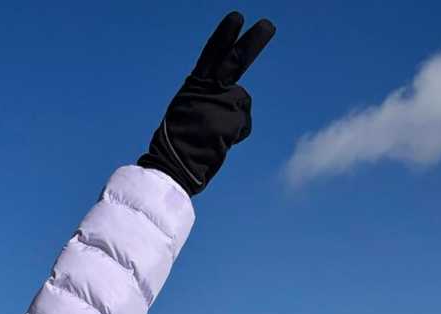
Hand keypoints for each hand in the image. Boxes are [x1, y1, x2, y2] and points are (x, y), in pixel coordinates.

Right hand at [139, 13, 275, 196]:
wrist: (172, 168)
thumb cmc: (178, 147)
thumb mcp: (189, 114)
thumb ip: (208, 101)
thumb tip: (233, 103)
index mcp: (193, 86)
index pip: (211, 55)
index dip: (224, 37)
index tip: (237, 18)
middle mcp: (206, 90)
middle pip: (235, 62)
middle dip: (253, 42)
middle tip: (268, 26)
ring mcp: (219, 104)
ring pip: (242, 103)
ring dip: (235, 121)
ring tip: (213, 137)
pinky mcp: (230, 120)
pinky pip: (243, 125)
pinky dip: (236, 136)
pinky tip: (218, 145)